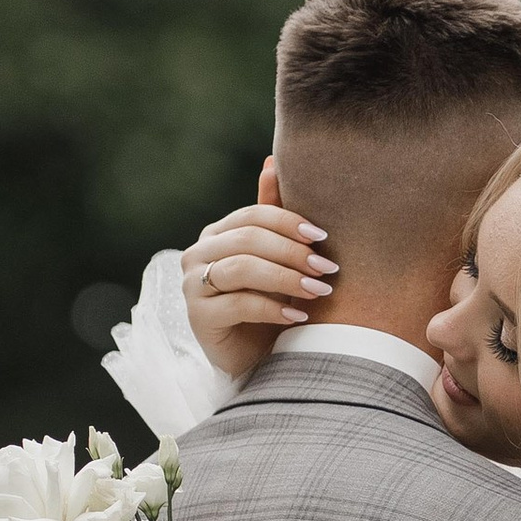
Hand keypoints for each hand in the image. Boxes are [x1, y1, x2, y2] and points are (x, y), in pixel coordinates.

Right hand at [186, 157, 337, 378]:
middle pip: (248, 240)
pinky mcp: (198, 317)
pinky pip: (239, 304)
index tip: (324, 238)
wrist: (253, 358)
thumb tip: (272, 162)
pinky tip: (300, 317)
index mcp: (217, 234)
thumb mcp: (276, 259)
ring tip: (319, 291)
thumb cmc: (268, 303)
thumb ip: (273, 216)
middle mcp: (197, 254)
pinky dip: (274, 308)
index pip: (253, 216)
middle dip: (293, 253)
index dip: (290, 223)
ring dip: (286, 279)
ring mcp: (192, 285)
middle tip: (327, 269)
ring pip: (243, 269)